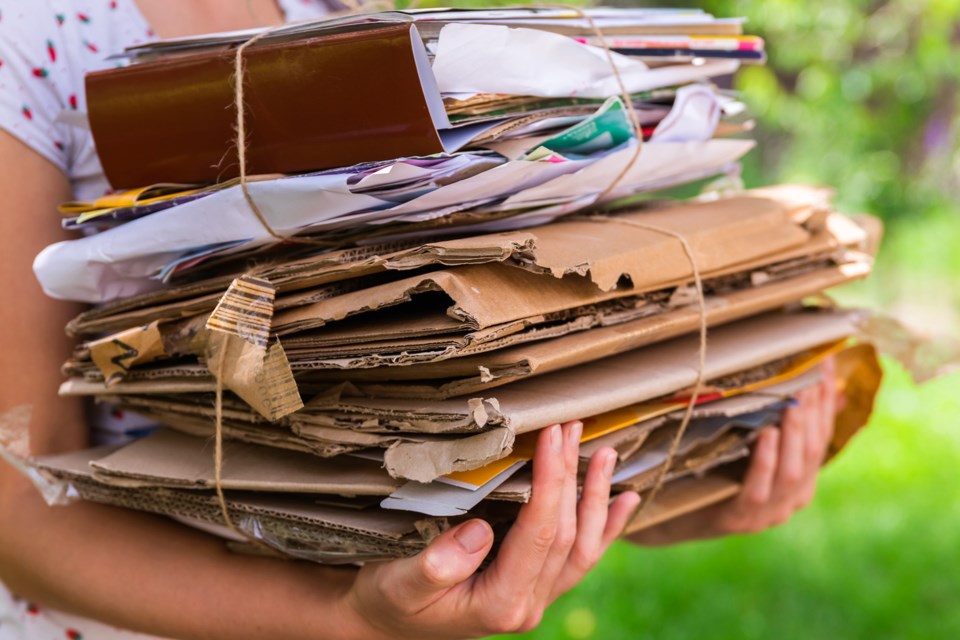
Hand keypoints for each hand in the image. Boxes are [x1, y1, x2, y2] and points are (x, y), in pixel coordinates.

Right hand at [342, 421, 640, 638]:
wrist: (390, 626)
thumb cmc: (389, 600)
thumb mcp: (398, 584)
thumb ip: (437, 565)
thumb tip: (480, 531)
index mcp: (500, 602)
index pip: (539, 534)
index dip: (550, 482)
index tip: (552, 436)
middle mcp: (528, 605)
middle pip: (564, 533)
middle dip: (569, 475)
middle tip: (571, 426)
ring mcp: (537, 598)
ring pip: (582, 546)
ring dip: (596, 496)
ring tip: (607, 453)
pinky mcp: (537, 588)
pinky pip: (581, 557)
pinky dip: (605, 527)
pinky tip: (624, 500)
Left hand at [628, 356, 837, 545]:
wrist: (674, 517)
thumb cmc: (714, 474)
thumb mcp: (750, 445)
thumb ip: (781, 423)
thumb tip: (818, 386)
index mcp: (801, 482)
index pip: (821, 436)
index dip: (825, 400)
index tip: (825, 364)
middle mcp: (791, 499)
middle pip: (812, 452)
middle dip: (814, 412)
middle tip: (811, 378)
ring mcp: (768, 513)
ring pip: (792, 472)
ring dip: (795, 434)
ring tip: (794, 404)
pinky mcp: (740, 519)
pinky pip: (758, 489)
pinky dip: (765, 460)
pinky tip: (767, 435)